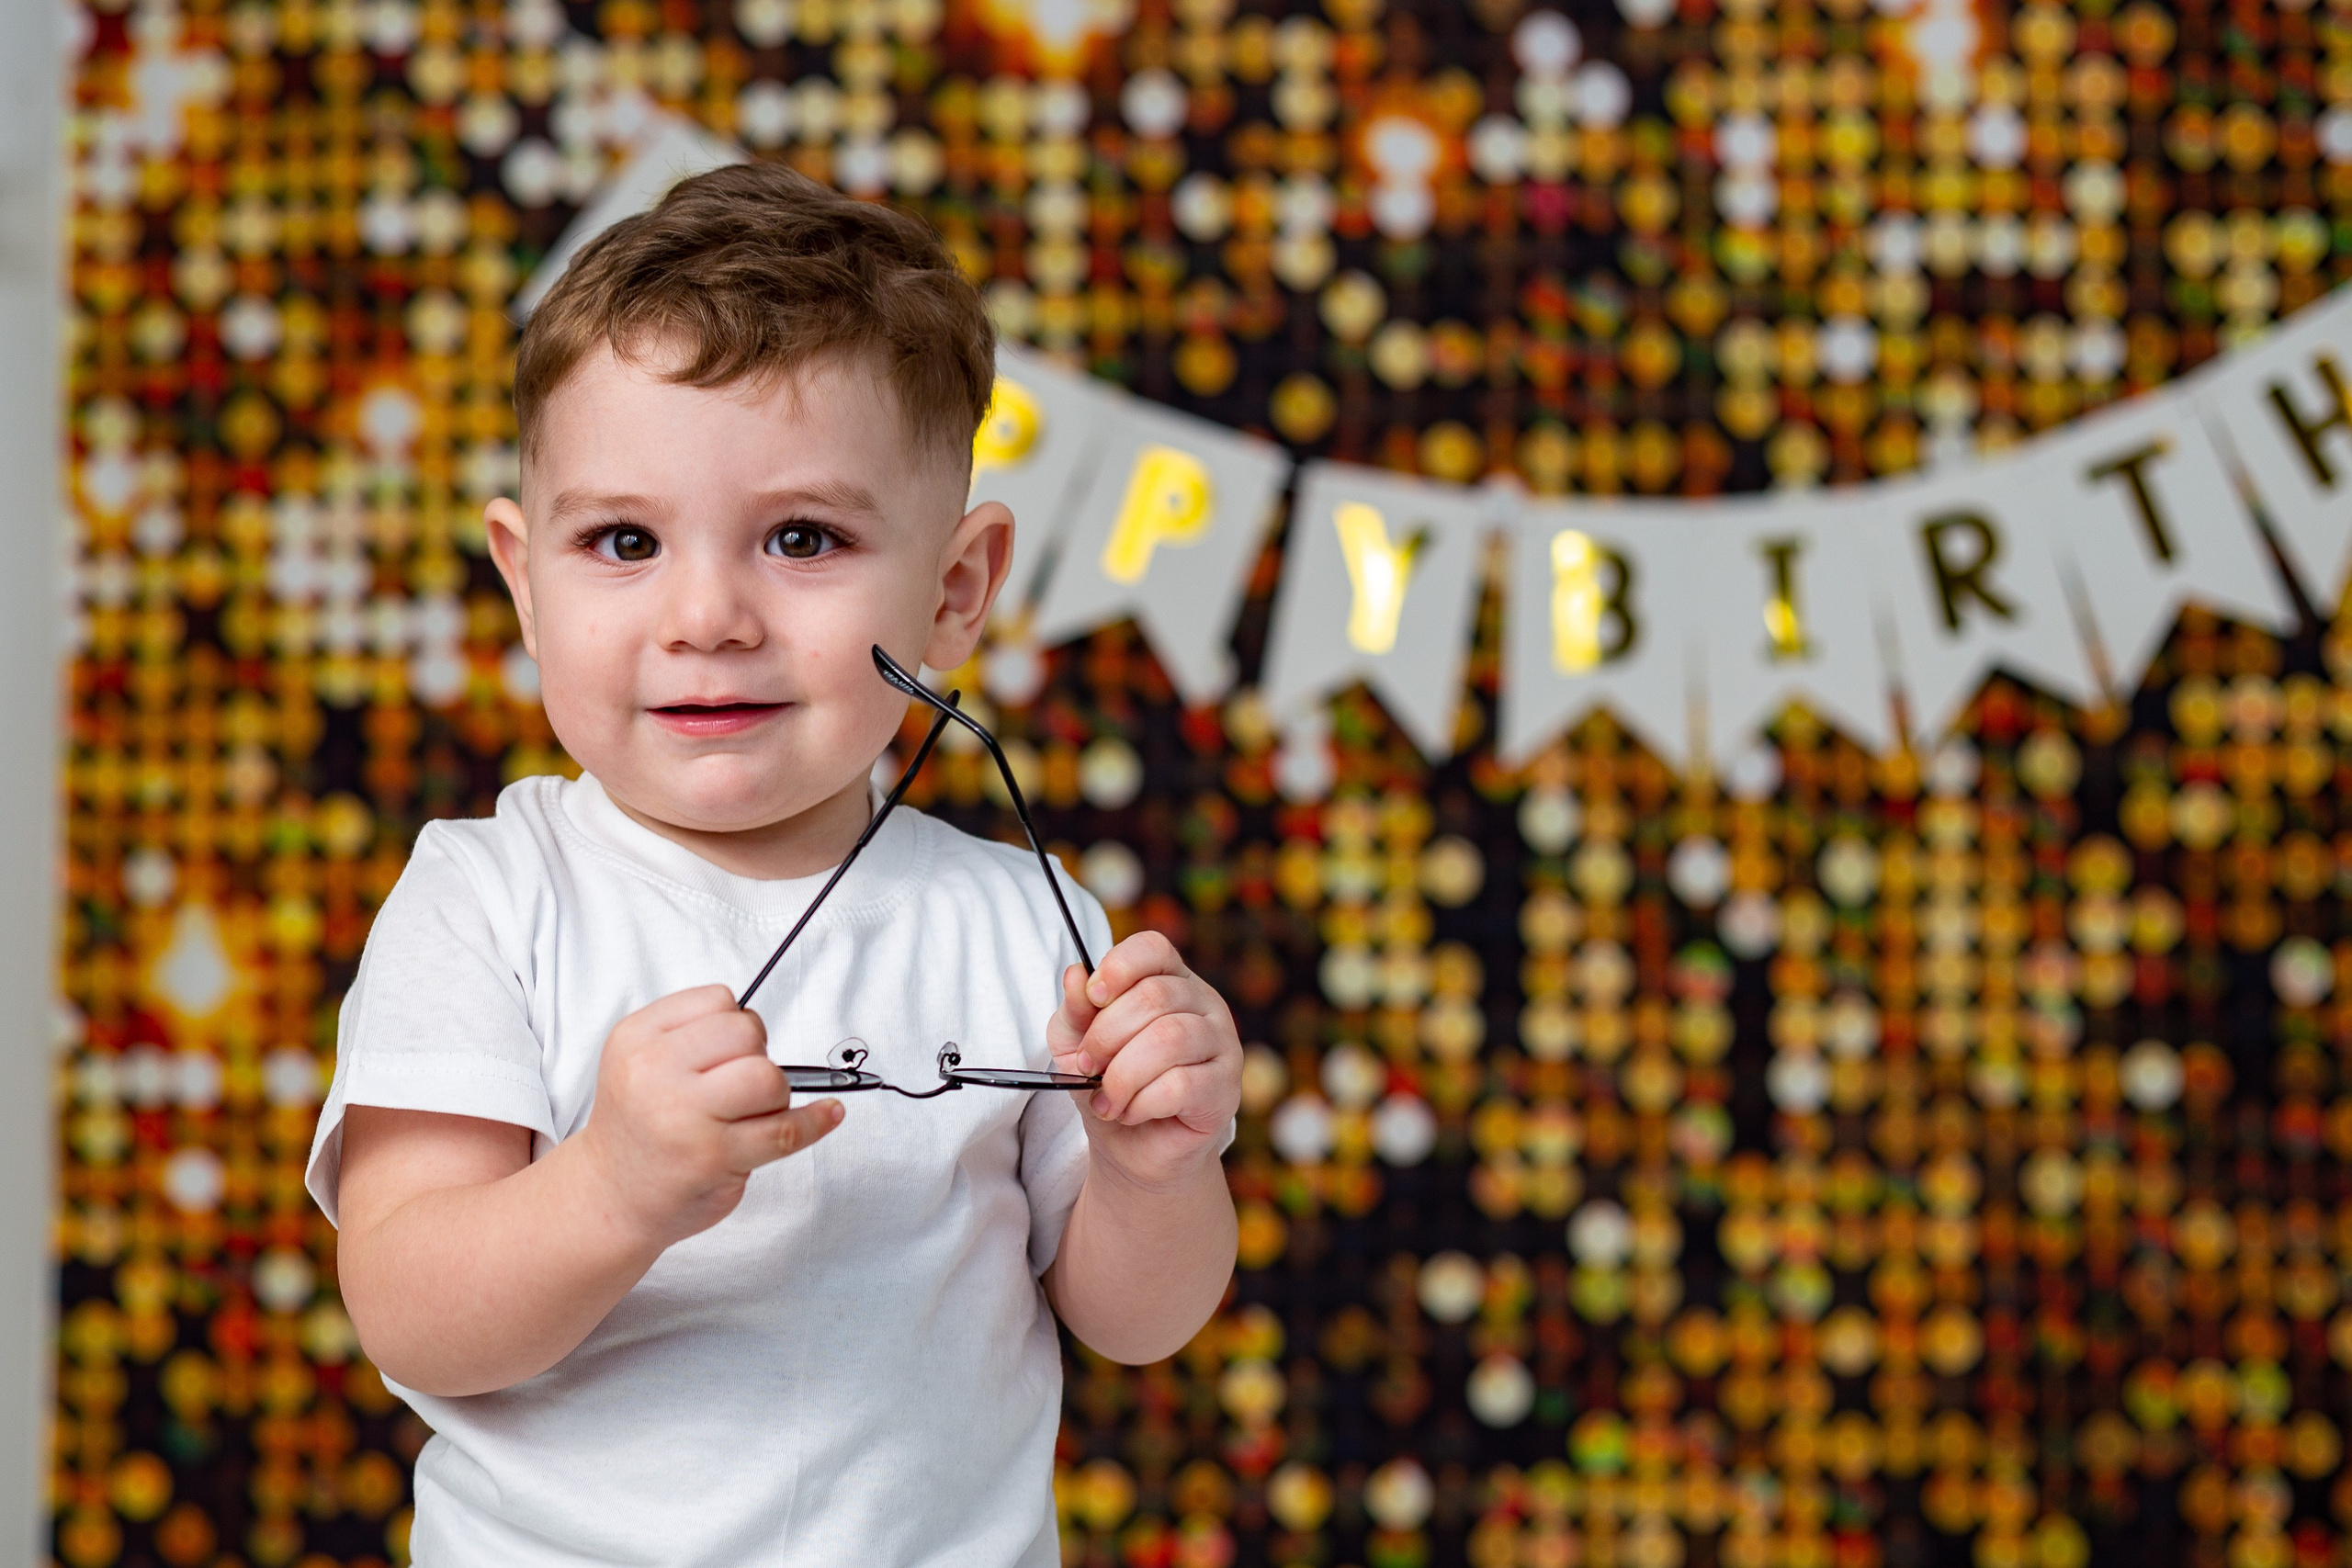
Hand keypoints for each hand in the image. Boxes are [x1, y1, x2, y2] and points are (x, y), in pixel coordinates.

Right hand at [577, 985, 840, 1247]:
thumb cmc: (640, 1123)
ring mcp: (685, 1118)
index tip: (725, 1053)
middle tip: (737, 1088)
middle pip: (747, 1032)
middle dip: (757, 1055)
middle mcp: (655, 1073)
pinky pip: (785, 1130)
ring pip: (768, 1077)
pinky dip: (816, 1122)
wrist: (610, 1196)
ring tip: (750, 1113)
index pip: (719, 1000)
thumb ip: (694, 1032)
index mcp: (637, 1038)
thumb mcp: (641, 1058)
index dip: (736, 1025)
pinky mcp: (714, 1158)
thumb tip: (759, 1025)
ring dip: (774, 1093)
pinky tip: (828, 1114)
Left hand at [1048, 932, 1240, 1190]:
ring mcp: (1223, 1045)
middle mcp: (1204, 1004)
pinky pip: (1181, 1085)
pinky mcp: (1226, 1089)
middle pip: (1154, 996)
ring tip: (1107, 1099)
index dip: (1119, 967)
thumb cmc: (1108, 1084)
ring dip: (1122, 1075)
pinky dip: (1142, 1103)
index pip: (1153, 948)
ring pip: (1169, 1039)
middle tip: (1088, 1066)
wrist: (1132, 1149)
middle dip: (1107, 1036)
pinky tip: (1131, 1113)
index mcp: (1170, 980)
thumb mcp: (1077, 1044)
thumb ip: (1075, 1010)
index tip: (1093, 997)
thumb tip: (1075, 976)